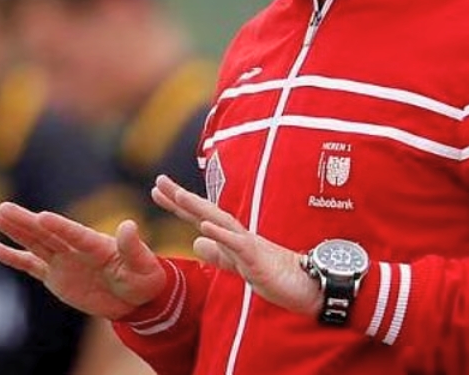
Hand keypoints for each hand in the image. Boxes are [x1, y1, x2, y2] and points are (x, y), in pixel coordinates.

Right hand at [0, 202, 167, 319]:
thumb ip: (133, 246)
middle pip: (46, 234)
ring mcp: (63, 261)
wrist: (135, 298)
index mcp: (96, 244)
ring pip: (35, 243)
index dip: (59, 227)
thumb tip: (129, 225)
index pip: (75, 234)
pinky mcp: (55, 276)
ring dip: (16, 230)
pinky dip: (15, 258)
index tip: (42, 217)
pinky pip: (31, 266)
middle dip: (25, 222)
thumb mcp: (143, 265)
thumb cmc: (144, 278)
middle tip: (3, 207)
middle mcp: (75, 249)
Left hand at [152, 174, 321, 316]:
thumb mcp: (240, 267)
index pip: (202, 217)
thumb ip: (219, 254)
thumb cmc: (278, 276)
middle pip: (207, 212)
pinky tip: (204, 226)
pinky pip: (238, 245)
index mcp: (233, 239)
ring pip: (221, 221)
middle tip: (159, 180)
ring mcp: (249, 246)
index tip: (158, 190)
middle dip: (182, 198)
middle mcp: (239, 236)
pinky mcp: (258, 259)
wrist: (310, 288)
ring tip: (178, 195)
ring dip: (199, 208)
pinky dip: (221, 235)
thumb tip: (196, 241)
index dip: (179, 205)